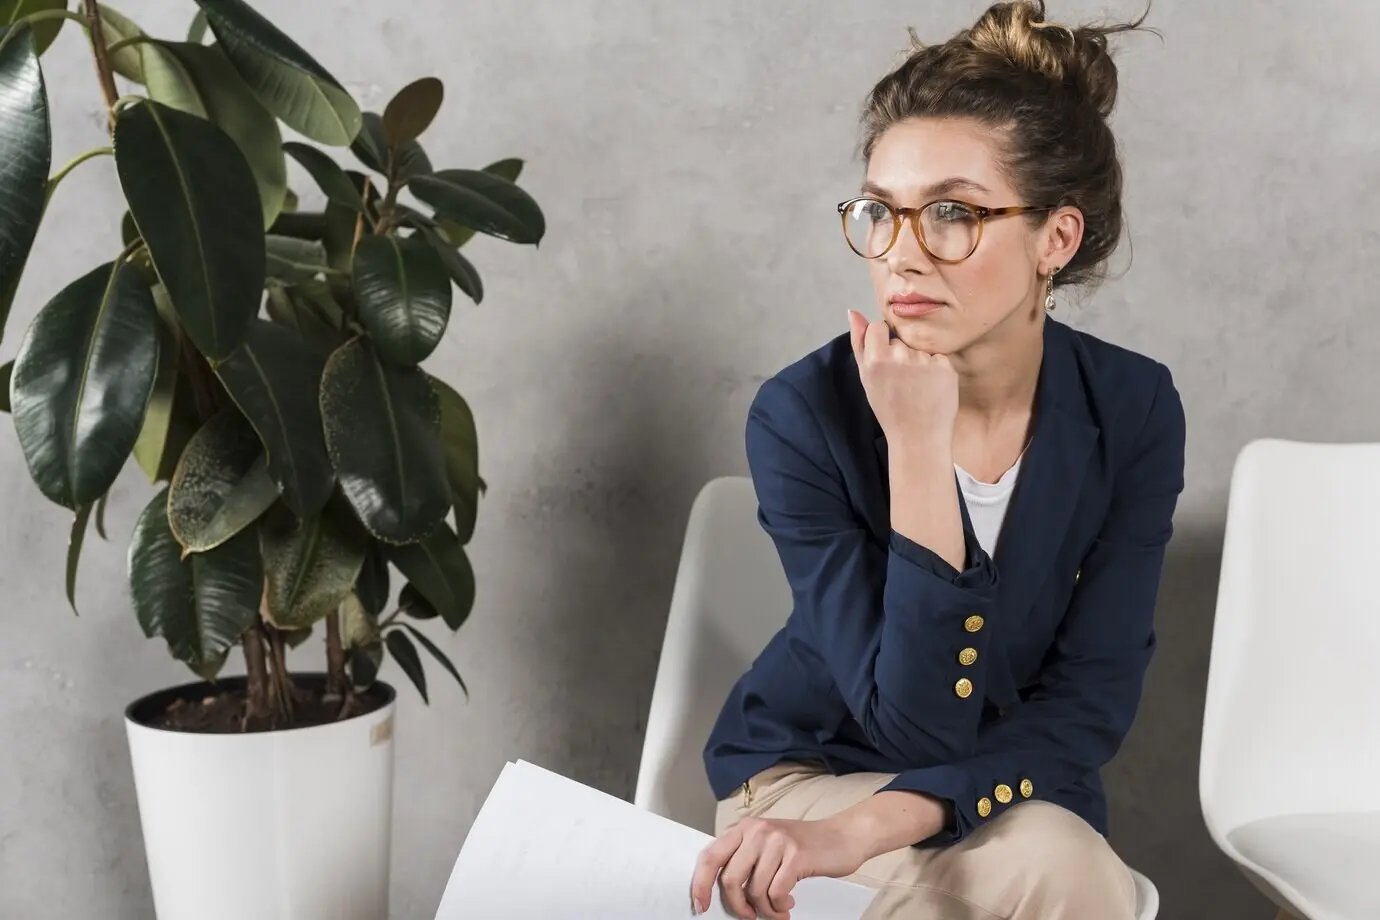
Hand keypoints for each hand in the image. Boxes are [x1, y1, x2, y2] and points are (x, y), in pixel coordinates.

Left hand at [690, 815, 867, 919]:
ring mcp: (777, 841)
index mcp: (745, 828)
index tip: (700, 905)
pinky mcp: (796, 855)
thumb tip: (723, 893)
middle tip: (750, 915)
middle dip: (738, 905)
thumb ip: (745, 860)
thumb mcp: (768, 845)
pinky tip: (788, 904)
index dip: (700, 884)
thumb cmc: (803, 846)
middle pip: (730, 879)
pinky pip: (776, 893)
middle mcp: (758, 831)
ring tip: (777, 909)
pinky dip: (779, 907)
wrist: (843, 836)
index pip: (710, 856)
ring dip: (765, 910)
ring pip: (755, 890)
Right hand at [847, 310, 957, 448]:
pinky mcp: (945, 367)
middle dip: (902, 354)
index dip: (883, 343)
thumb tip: (852, 311)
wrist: (918, 437)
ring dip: (920, 362)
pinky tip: (931, 388)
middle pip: (901, 339)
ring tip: (917, 387)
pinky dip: (937, 369)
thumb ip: (859, 342)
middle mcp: (900, 357)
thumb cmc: (889, 409)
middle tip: (902, 382)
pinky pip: (939, 357)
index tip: (886, 362)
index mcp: (875, 359)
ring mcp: (924, 361)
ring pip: (920, 348)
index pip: (879, 326)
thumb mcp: (866, 378)